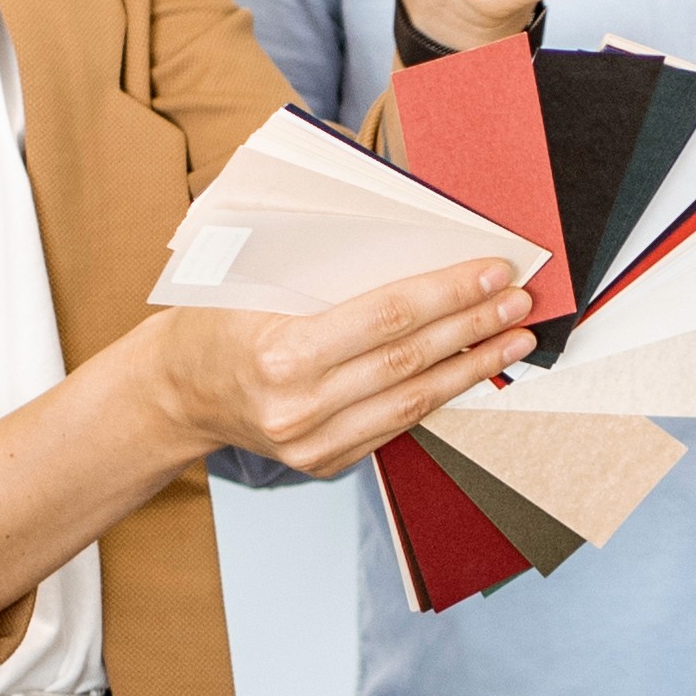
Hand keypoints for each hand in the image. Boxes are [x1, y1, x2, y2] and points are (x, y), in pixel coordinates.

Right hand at [158, 256, 530, 473]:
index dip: (449, 293)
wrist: (175, 392)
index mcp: (281, 353)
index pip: (388, 316)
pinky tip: (471, 369)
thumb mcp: (252, 277)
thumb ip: (322, 261)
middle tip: (520, 300)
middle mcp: (299, 407)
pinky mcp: (324, 462)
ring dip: (473, 367)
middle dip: (474, 327)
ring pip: (414, 400)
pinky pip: (396, 423)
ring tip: (515, 338)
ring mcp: (313, 444)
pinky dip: (438, 393)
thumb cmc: (215, 319)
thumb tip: (411, 234)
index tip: (494, 271)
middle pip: (410, 360)